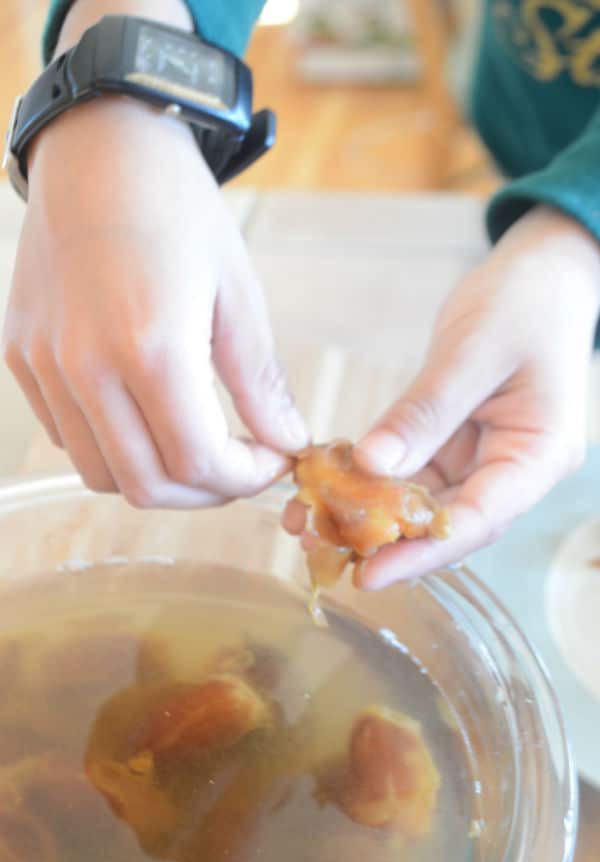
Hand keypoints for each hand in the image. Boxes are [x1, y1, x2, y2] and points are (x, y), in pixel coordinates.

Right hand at [2, 97, 307, 507]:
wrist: (100, 148)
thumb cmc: (178, 209)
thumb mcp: (237, 292)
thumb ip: (260, 381)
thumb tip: (286, 442)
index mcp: (151, 347)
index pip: (199, 462)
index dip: (245, 479)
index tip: (273, 461)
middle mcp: (86, 366)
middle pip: (146, 486)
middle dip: (205, 492)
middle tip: (239, 466)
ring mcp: (45, 364)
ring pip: (101, 473)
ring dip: (157, 476)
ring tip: (195, 445)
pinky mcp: (21, 356)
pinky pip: (68, 435)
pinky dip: (113, 445)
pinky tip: (145, 412)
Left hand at [287, 207, 599, 587]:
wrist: (539, 272)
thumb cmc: (524, 303)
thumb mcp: (473, 353)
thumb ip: (426, 411)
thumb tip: (371, 465)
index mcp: (537, 455)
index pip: (478, 520)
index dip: (422, 552)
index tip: (369, 572)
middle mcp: (510, 467)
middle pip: (445, 521)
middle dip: (383, 538)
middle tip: (321, 546)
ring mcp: (481, 456)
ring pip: (420, 500)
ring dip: (367, 511)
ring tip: (309, 519)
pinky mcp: (453, 440)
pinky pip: (408, 468)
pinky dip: (368, 476)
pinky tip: (326, 478)